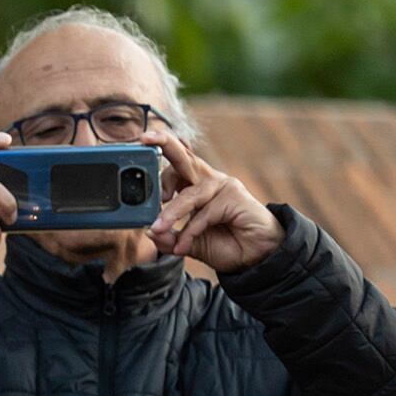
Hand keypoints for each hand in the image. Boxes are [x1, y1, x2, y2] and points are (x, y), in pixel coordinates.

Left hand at [149, 136, 279, 274]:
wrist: (256, 255)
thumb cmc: (225, 244)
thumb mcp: (187, 244)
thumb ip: (169, 238)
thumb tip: (149, 233)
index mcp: (195, 186)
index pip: (174, 166)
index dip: (157, 158)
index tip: (139, 148)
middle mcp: (208, 181)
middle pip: (184, 158)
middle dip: (164, 143)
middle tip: (144, 139)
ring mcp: (222, 186)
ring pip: (189, 194)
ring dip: (171, 213)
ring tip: (158, 229)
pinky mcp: (234, 196)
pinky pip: (204, 212)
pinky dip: (191, 231)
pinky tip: (185, 245)